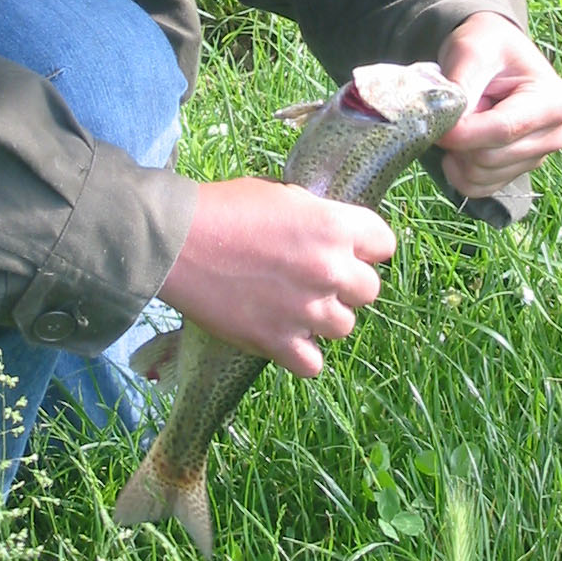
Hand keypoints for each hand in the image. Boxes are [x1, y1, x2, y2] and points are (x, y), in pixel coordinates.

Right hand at [159, 176, 395, 377]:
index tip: (349, 250)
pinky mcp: (277, 341)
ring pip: (344, 327)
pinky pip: (313, 364)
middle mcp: (329, 270)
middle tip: (314, 278)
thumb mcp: (283, 196)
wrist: (178, 242)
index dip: (366, 246)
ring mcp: (306, 310)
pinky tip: (284, 335)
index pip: (384, 244)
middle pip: (369, 290)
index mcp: (334, 226)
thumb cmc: (225, 209)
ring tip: (294, 305)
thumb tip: (333, 236)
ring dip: (323, 318)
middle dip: (345, 284)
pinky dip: (301, 354)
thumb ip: (318, 219)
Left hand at [435, 12, 561, 196]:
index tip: (437, 126)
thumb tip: (449, 126)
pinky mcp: (515, 171)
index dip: (464, 133)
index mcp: (553, 101)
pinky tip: (456, 146)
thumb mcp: (472, 50)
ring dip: (457, 155)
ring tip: (460, 121)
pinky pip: (479, 188)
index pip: (503, 130)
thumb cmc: (487, 44)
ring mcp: (536, 156)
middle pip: (491, 157)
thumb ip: (462, 85)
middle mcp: (553, 134)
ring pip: (481, 176)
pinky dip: (459, 172)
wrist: (491, 54)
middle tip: (449, 112)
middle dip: (459, 141)